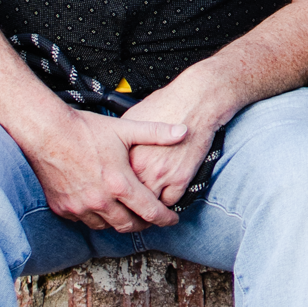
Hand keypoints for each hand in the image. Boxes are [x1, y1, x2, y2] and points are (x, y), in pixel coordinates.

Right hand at [19, 98, 180, 230]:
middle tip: (150, 218)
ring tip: (127, 214)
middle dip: (144, 224)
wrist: (47, 132)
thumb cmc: (85, 129)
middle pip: (129, 225)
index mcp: (119, 183)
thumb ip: (157, 133)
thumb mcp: (125, 129)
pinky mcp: (63, 208)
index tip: (172, 219)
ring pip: (107, 227)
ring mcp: (80, 207)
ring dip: (120, 222)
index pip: (150, 211)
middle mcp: (100, 201)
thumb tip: (183, 132)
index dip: (165, 218)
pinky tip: (101, 208)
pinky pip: (85, 221)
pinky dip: (96, 218)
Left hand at [121, 55, 235, 208]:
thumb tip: (112, 150)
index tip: (115, 191)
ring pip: (149, 205)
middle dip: (129, 202)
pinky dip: (168, 200)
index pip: (113, 183)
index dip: (114, 188)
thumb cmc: (166, 104)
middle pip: (129, 198)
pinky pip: (170, 201)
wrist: (195, 102)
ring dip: (148, 205)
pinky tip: (165, 194)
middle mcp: (141, 167)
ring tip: (147, 204)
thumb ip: (122, 140)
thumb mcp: (133, 118)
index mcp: (127, 154)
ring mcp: (161, 175)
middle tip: (130, 203)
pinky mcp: (181, 179)